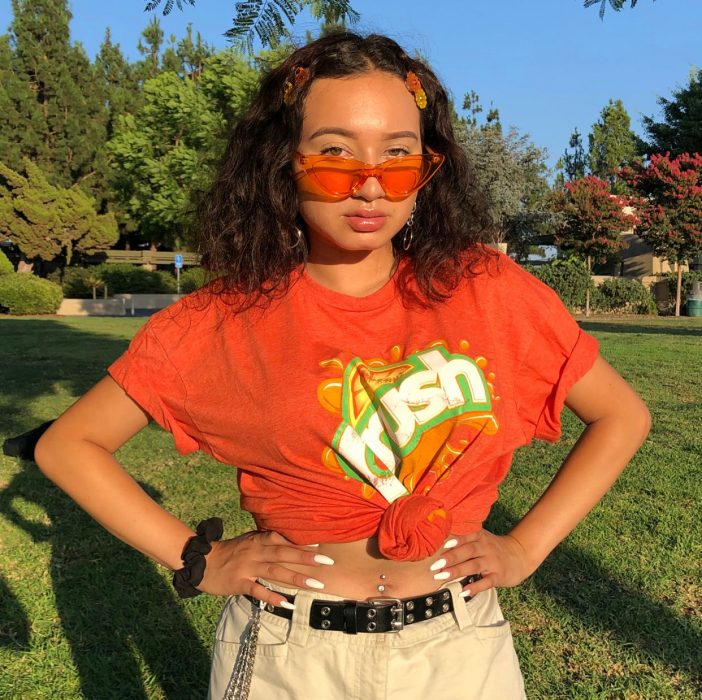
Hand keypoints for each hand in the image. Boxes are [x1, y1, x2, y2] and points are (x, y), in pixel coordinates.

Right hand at [197, 530, 332, 608]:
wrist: (202, 561)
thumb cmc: (230, 551)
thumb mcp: (249, 541)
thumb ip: (267, 541)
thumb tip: (290, 541)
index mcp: (258, 540)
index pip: (282, 539)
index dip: (301, 541)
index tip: (320, 545)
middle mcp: (255, 551)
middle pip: (283, 553)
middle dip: (305, 557)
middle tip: (326, 561)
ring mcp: (247, 567)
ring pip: (275, 571)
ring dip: (296, 578)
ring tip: (314, 584)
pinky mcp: (239, 583)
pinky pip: (258, 590)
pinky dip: (273, 597)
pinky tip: (287, 603)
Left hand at [429, 529, 535, 597]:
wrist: (520, 555)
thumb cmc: (493, 548)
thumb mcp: (482, 539)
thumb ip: (466, 540)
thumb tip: (440, 544)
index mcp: (481, 537)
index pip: (468, 536)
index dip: (456, 540)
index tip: (443, 544)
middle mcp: (486, 548)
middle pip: (468, 551)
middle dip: (451, 558)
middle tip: (435, 565)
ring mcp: (493, 562)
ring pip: (474, 566)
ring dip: (457, 571)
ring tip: (442, 576)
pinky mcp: (499, 576)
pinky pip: (486, 582)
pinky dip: (475, 587)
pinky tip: (463, 592)